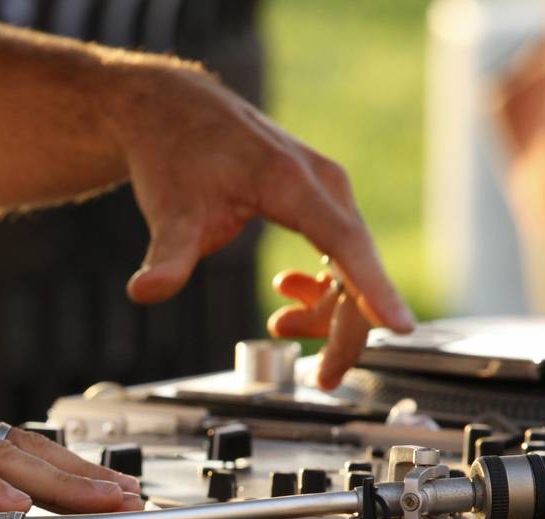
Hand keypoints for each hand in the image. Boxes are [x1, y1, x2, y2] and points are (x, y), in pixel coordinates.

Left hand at [103, 62, 414, 381]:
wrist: (175, 113)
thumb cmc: (177, 154)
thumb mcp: (169, 209)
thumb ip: (167, 256)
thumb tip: (145, 292)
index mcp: (292, 182)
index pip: (344, 243)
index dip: (372, 289)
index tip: (400, 326)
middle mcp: (323, 185)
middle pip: (357, 268)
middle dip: (345, 330)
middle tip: (324, 379)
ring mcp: (326, 193)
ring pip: (352, 267)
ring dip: (328, 311)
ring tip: (280, 325)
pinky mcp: (319, 202)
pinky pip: (340, 256)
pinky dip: (320, 288)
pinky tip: (285, 297)